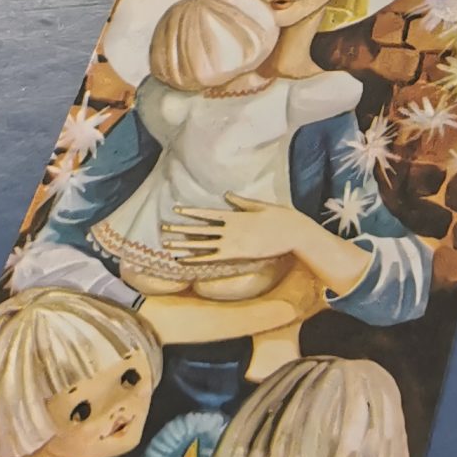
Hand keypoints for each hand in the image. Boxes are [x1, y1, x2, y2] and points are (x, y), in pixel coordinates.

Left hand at [161, 193, 309, 269]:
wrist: (293, 234)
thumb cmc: (281, 218)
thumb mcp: (260, 205)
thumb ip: (241, 202)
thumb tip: (227, 195)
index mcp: (235, 215)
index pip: (207, 213)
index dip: (191, 211)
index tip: (176, 209)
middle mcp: (229, 229)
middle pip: (199, 229)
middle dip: (180, 229)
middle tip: (163, 228)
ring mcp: (232, 243)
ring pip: (201, 245)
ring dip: (183, 246)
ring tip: (167, 246)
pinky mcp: (236, 255)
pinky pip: (211, 259)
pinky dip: (196, 260)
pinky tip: (184, 261)